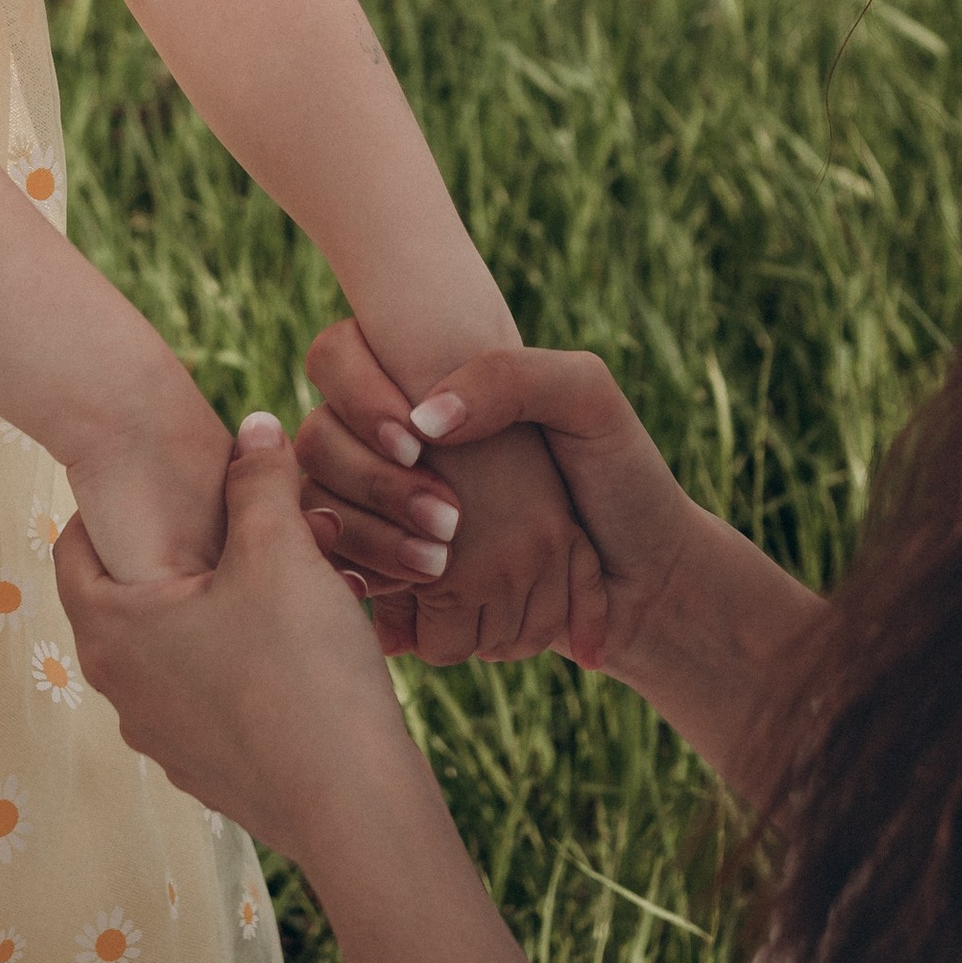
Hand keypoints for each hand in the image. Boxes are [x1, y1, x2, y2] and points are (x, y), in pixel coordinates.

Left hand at [57, 413, 428, 868]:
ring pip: (175, 649)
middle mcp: (121, 692)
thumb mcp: (279, 551)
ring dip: (214, 608)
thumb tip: (254, 426)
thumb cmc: (302, 671)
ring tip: (276, 577)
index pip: (73, 548)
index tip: (154, 478)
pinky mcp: (210, 773)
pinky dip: (239, 661)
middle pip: (129, 598)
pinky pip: (210, 696)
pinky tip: (299, 644)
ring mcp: (164, 740)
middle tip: (230, 519)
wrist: (354, 808)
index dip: (107, 502)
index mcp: (113, 632)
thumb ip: (259, 479)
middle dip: (178, 551)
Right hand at [294, 323, 821, 783]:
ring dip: (367, 537)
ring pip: (316, 507)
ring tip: (439, 570)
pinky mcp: (392, 578)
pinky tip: (406, 604)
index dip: (355, 394)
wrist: (645, 582)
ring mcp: (385, 512)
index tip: (417, 441)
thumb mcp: (586, 399)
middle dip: (369, 480)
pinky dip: (363, 585)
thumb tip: (424, 418)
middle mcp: (392, 444)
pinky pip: (339, 574)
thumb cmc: (620, 477)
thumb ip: (509, 376)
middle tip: (449, 520)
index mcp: (425, 382)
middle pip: (317, 439)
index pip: (337, 358)